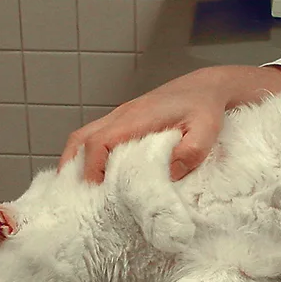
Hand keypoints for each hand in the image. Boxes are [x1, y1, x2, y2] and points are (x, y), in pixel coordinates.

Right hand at [59, 65, 280, 182]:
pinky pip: (97, 135)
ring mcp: (122, 116)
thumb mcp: (206, 130)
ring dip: (77, 160)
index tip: (93, 191)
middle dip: (73, 166)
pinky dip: (88, 153)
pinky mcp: (126, 120)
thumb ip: (190, 152)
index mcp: (138, 118)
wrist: (206, 86)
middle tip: (74, 195)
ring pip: (85, 135)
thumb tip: (167, 175)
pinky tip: (95, 173)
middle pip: (82, 138)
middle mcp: (124, 115)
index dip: (92, 167)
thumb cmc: (206, 107)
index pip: (102, 141)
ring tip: (78, 189)